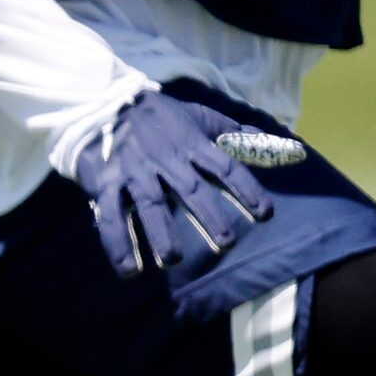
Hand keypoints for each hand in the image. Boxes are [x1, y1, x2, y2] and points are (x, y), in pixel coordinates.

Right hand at [68, 91, 290, 275]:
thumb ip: (232, 132)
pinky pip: (111, 215)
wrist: (104, 105)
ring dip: (162, 233)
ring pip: (151, 204)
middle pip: (191, 189)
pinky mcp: (105, 183)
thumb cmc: (160, 117)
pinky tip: (129, 270)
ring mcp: (135, 171)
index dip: (247, 189)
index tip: (265, 214)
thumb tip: (271, 140)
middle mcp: (166, 159)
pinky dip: (118, 243)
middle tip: (227, 243)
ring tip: (172, 259)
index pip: (225, 167)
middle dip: (210, 216)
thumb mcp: (198, 117)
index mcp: (192, 143)